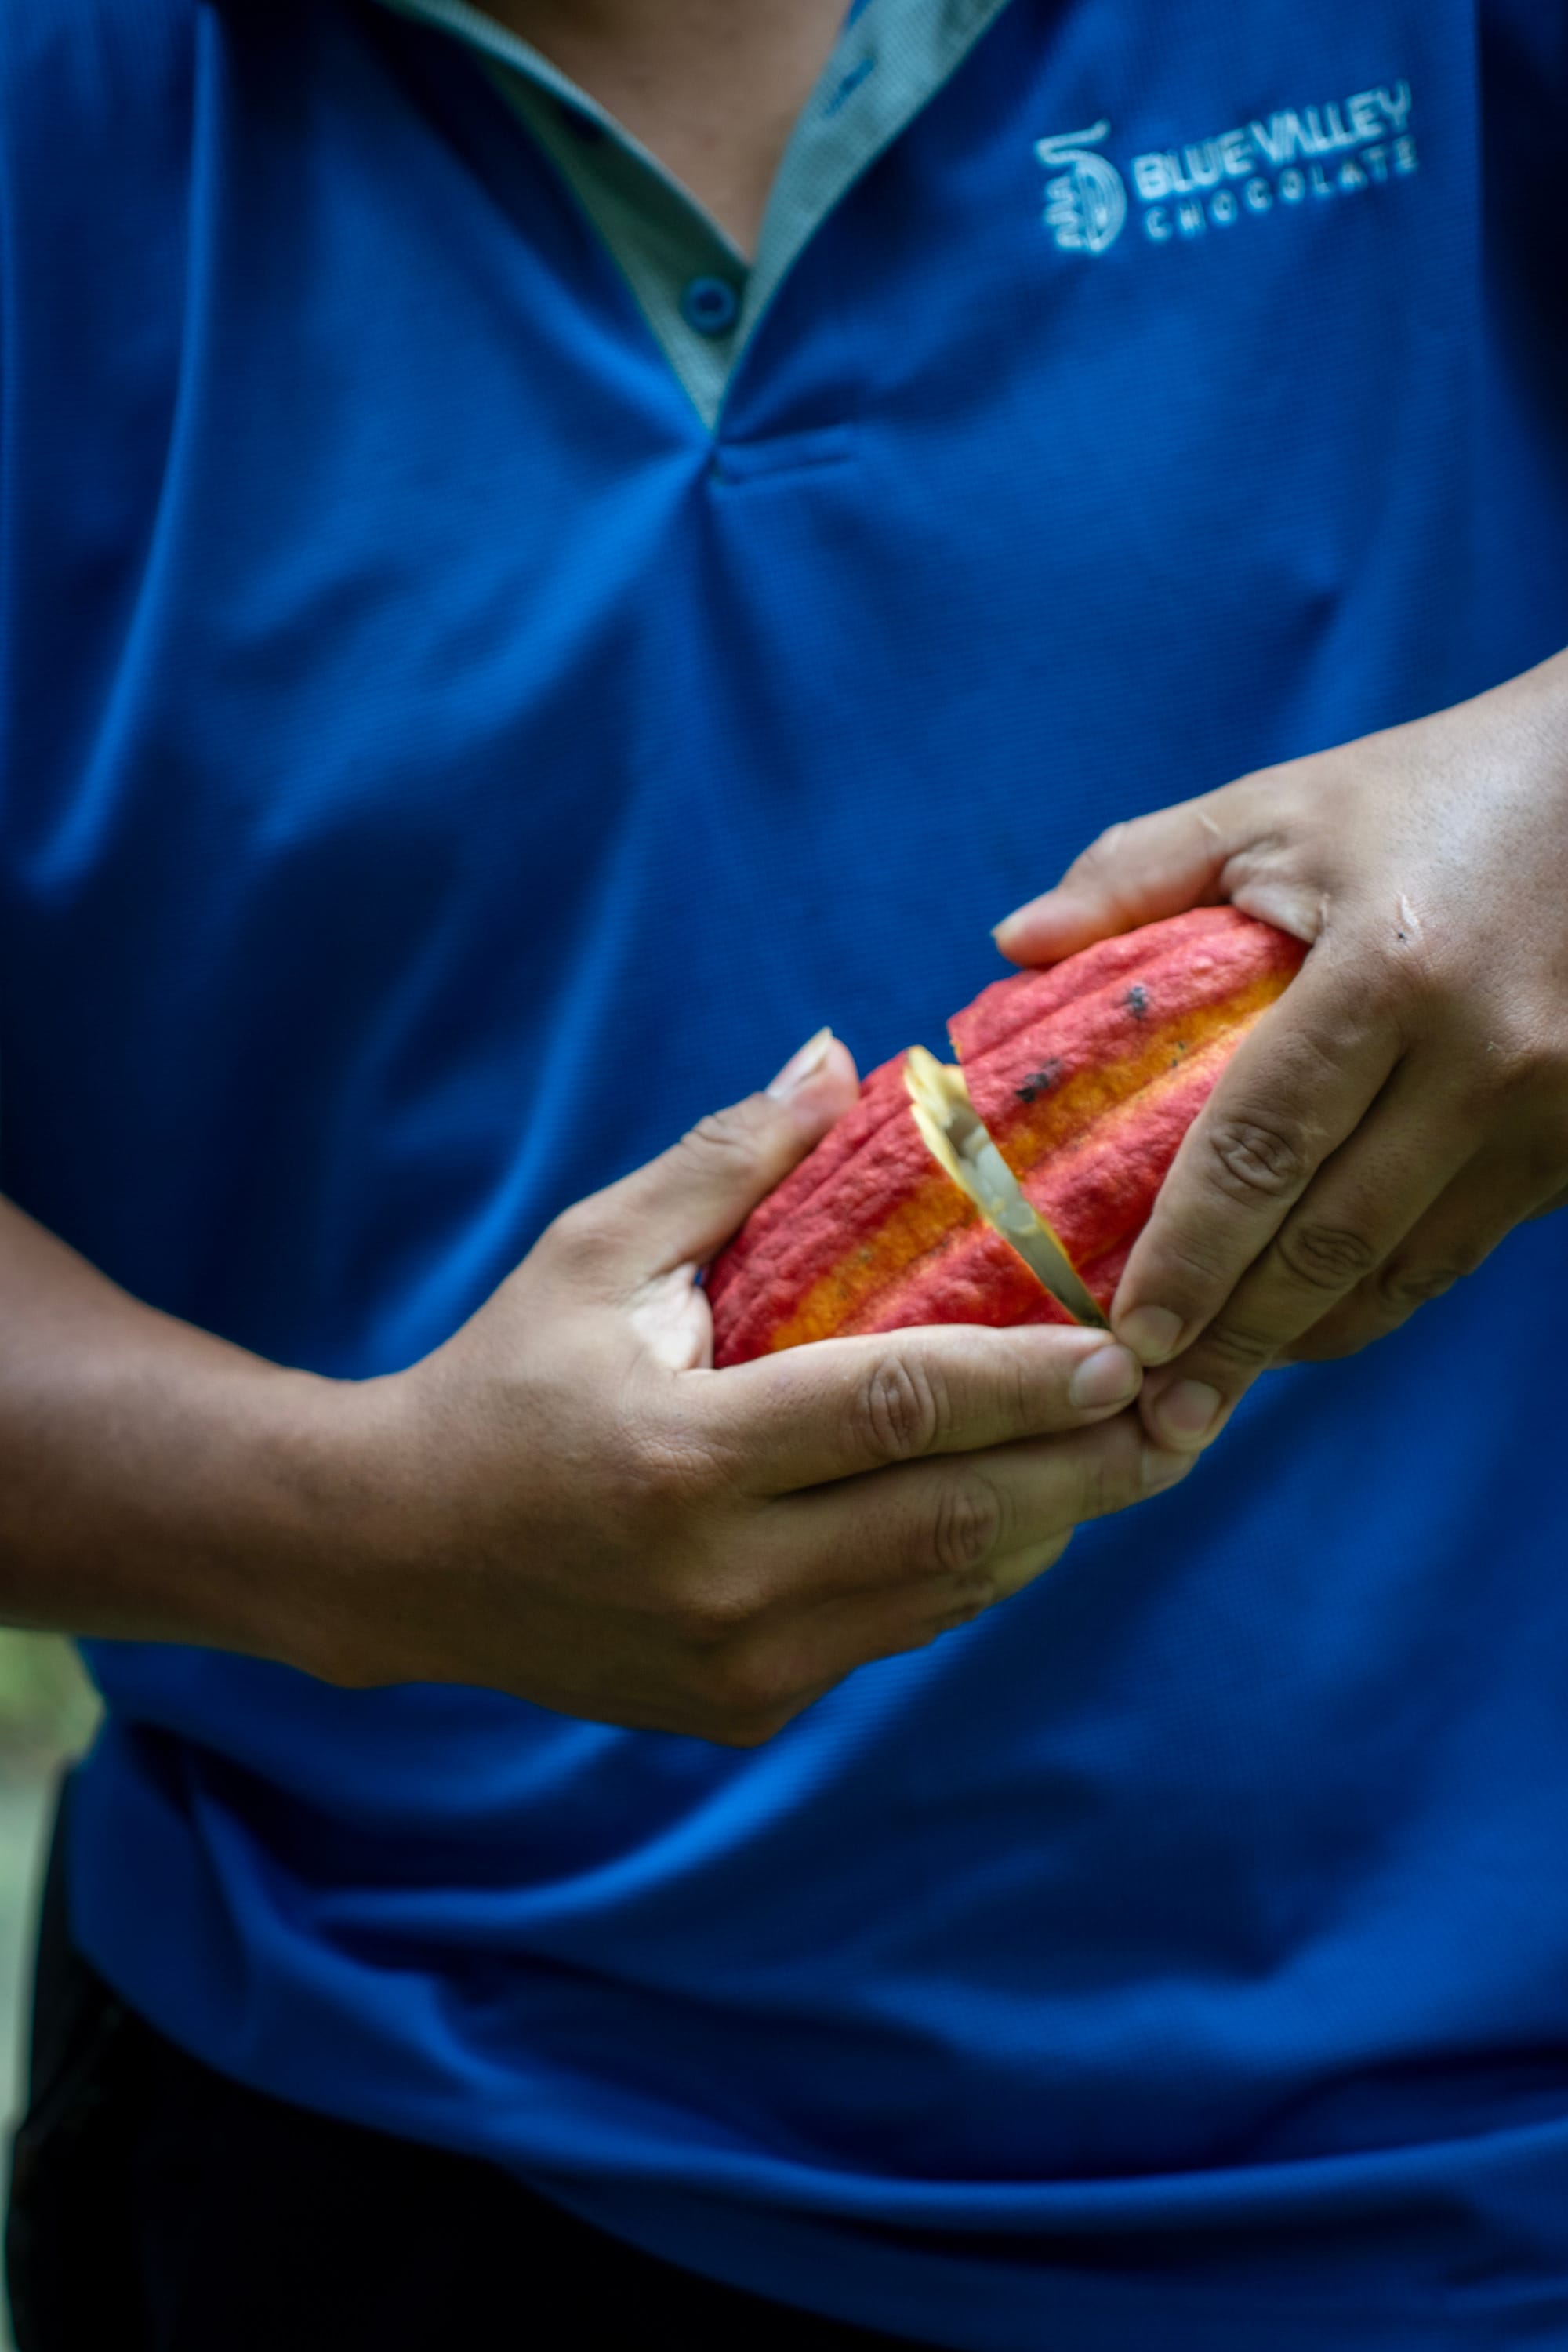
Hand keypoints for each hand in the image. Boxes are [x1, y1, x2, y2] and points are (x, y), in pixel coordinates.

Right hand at [333, 1036, 1186, 1742]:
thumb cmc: (501, 1379)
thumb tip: (839, 1055)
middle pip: (954, 1519)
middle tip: (1189, 1411)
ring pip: (946, 1590)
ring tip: (1141, 1454)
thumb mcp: (593, 1256)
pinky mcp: (748, 1705)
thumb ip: (726, 1163)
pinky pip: (901, 1630)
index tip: (1123, 1347)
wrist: (396, 1555)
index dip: (1020, 1379)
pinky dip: (974, 1567)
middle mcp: (722, 1576)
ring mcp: (741, 1660)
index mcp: (683, 1455)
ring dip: (1053, 1521)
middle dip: (1087, 1466)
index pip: (893, 1410)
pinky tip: (1032, 1507)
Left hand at [994, 649, 1567, 1451]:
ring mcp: (1556, 1113)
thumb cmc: (1432, 791)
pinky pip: (1465, 1250)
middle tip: (1150, 1415)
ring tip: (1213, 1394)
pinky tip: (1309, 1325)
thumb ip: (1139, 873)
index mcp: (1389, 974)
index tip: (1122, 1335)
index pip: (1260, 1151)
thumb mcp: (1281, 807)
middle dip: (1234, 1341)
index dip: (1187, 1257)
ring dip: (1305, 1341)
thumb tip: (1010, 944)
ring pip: (1409, 1271)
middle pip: (1332, 1242)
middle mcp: (1485, 1060)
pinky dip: (1381, 1298)